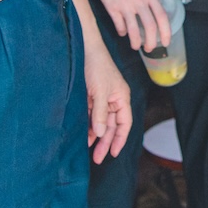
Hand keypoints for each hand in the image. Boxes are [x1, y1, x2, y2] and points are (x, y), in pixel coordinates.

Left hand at [83, 36, 133, 161]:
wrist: (83, 48)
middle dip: (106, 142)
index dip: (120, 139)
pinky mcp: (90, 96)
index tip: (113, 154)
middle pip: (112, 126)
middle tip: (97, 158)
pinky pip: (91, 115)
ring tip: (88, 150)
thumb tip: (101, 134)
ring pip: (101, 122)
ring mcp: (102, 98)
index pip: (125, 124)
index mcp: (122, 98)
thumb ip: (100, 113)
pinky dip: (89, 125)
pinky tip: (84, 135)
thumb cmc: (96, 66)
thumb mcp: (99, 91)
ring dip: (96, 135)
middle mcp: (114, 100)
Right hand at [93, 0, 169, 52]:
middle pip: (150, 27)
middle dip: (152, 42)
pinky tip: (123, 32)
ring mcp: (124, 4)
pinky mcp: (111, 7)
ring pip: (133, 30)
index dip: (166, 32)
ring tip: (136, 46)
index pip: (162, 17)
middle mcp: (138, 0)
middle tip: (151, 48)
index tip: (166, 41)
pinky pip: (119, 25)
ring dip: (136, 42)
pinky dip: (122, 32)